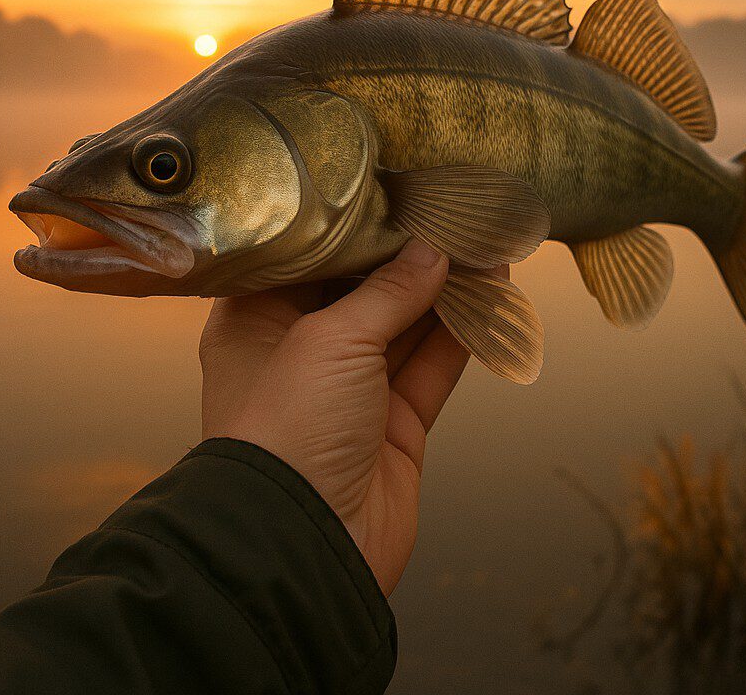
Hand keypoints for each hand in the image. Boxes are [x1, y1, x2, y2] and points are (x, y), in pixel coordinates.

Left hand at [198, 240, 474, 594]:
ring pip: (403, 328)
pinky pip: (430, 368)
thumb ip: (388, 292)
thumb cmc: (287, 431)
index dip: (352, 232)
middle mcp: (299, 354)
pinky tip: (489, 295)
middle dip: (407, 259)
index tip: (396, 198)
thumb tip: (434, 252)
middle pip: (361, 292)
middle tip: (452, 219)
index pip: (307, 261)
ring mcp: (348, 393)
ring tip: (484, 246)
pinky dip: (459, 334)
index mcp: (256, 323)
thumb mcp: (331, 341)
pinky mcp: (392, 427)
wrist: (304, 547)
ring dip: (444, 292)